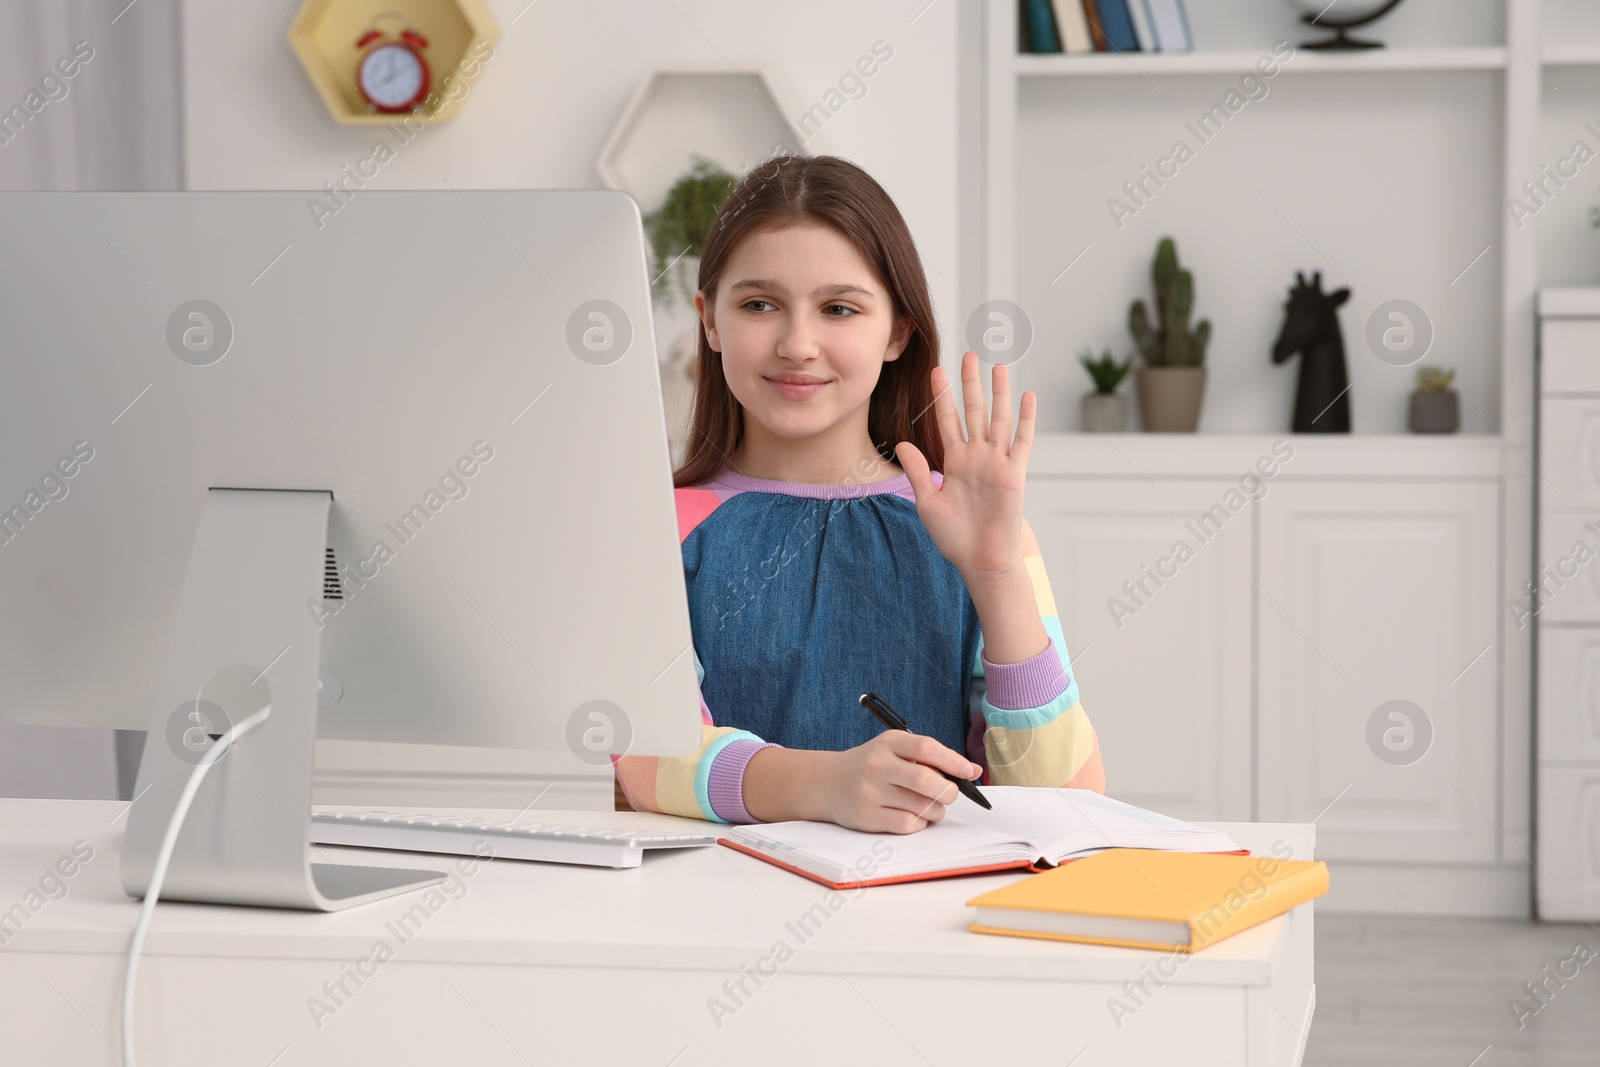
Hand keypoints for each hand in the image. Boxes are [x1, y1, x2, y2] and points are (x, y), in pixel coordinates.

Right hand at [816, 732, 981, 833]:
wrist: (828, 783)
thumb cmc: (872, 766)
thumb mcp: (894, 749)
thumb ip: (930, 757)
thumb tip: (971, 771)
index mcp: (888, 743)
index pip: (927, 748)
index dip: (954, 761)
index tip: (971, 771)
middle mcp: (877, 765)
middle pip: (926, 780)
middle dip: (948, 791)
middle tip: (950, 794)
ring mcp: (870, 792)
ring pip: (921, 806)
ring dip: (936, 810)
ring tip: (931, 806)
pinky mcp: (867, 816)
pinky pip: (908, 824)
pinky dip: (920, 822)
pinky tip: (913, 815)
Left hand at [895, 350, 1035, 582]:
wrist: (980, 560)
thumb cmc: (954, 537)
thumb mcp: (927, 502)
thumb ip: (919, 471)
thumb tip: (902, 442)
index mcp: (954, 462)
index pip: (948, 421)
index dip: (943, 397)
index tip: (936, 372)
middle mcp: (976, 457)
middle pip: (974, 411)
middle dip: (971, 383)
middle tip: (968, 355)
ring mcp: (997, 463)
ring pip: (999, 419)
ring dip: (999, 393)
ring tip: (999, 366)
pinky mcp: (1015, 473)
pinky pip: (1022, 440)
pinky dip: (1026, 419)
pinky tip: (1027, 396)